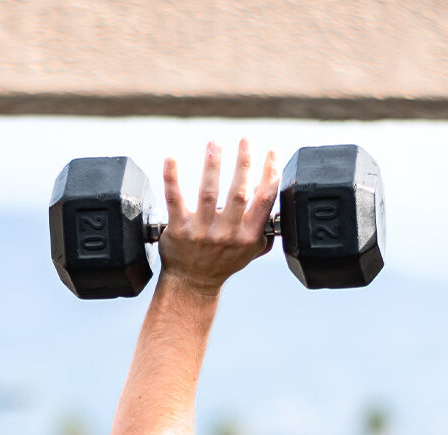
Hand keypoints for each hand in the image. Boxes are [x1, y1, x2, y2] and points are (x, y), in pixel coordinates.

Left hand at [158, 139, 279, 296]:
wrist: (193, 282)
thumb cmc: (222, 262)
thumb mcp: (250, 251)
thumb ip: (262, 228)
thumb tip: (276, 203)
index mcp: (248, 236)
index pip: (264, 200)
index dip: (271, 174)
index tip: (272, 153)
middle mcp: (227, 234)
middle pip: (239, 193)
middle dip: (244, 164)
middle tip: (246, 140)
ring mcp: (202, 232)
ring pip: (209, 194)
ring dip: (213, 166)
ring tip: (215, 143)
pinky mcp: (179, 230)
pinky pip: (175, 200)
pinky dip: (172, 178)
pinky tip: (171, 159)